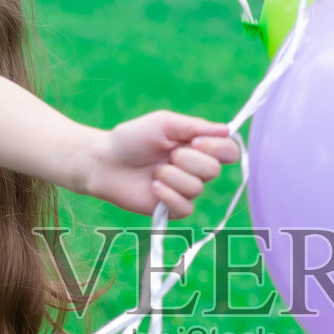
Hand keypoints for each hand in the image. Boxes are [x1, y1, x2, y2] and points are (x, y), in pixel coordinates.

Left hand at [87, 110, 240, 217]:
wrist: (105, 161)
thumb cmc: (132, 139)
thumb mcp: (164, 123)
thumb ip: (196, 126)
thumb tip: (228, 129)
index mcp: (198, 146)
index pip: (229, 151)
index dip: (217, 148)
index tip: (194, 141)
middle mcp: (196, 169)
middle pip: (214, 170)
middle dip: (187, 160)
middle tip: (167, 155)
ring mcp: (185, 191)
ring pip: (196, 188)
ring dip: (172, 176)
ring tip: (154, 171)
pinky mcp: (173, 210)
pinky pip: (185, 207)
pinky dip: (168, 195)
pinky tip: (153, 187)